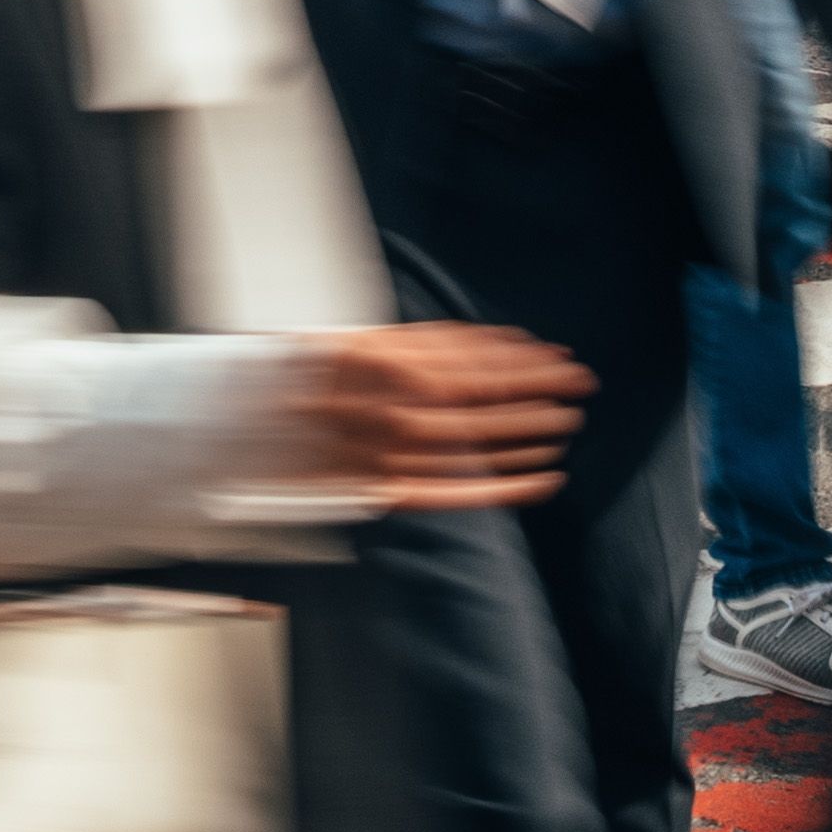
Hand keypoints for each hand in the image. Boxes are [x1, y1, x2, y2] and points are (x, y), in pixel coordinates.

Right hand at [276, 321, 589, 518]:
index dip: (528, 365)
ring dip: (531, 435)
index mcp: (387, 365)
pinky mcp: (391, 491)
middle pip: (486, 406)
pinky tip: (546, 479)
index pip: (478, 367)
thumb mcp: (369, 338)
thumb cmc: (315, 371)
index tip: (563, 360)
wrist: (251, 419)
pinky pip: (461, 493)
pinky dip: (509, 488)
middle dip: (541, 395)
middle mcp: (392, 410)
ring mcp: (392, 454)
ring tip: (566, 424)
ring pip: (479, 447)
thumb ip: (434, 343)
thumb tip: (508, 344)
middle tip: (580, 388)